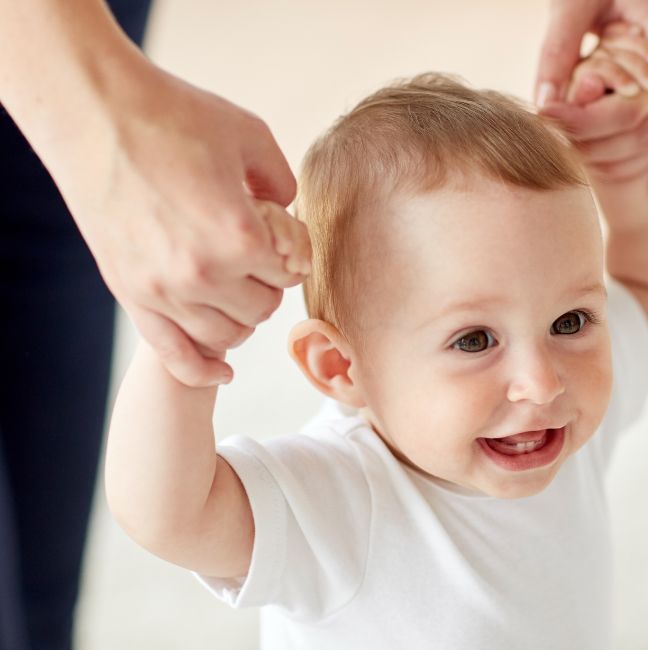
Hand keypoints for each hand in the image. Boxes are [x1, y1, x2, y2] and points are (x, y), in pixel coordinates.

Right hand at [54, 59, 310, 386]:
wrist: (94, 113)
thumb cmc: (171, 116)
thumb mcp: (249, 136)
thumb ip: (281, 181)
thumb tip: (288, 210)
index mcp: (239, 236)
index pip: (289, 273)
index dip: (291, 256)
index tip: (282, 240)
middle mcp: (202, 273)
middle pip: (260, 309)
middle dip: (267, 286)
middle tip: (260, 262)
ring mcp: (161, 290)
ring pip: (225, 336)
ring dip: (240, 319)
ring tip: (238, 293)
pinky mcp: (130, 294)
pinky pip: (173, 353)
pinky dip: (201, 369)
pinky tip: (223, 372)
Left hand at [535, 0, 647, 192]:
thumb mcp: (576, 0)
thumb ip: (559, 47)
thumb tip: (543, 104)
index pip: (630, 107)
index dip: (585, 121)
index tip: (545, 117)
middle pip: (641, 131)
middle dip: (593, 143)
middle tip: (549, 137)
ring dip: (612, 157)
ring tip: (568, 151)